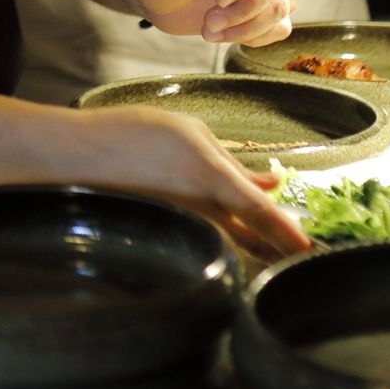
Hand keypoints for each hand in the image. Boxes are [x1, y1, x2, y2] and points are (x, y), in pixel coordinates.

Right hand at [86, 106, 309, 260]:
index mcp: (210, 179)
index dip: (289, 235)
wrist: (77, 157)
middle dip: (281, 249)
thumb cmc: (133, 135)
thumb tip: (270, 185)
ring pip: (233, 244)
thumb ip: (232, 162)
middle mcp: (201, 211)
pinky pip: (208, 241)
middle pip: (253, 242)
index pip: (261, 213)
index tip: (313, 252)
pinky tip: (236, 233)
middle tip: (308, 255)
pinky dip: (228, 240)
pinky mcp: (170, 233)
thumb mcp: (190, 133)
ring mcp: (184, 227)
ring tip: (280, 245)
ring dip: (258, 245)